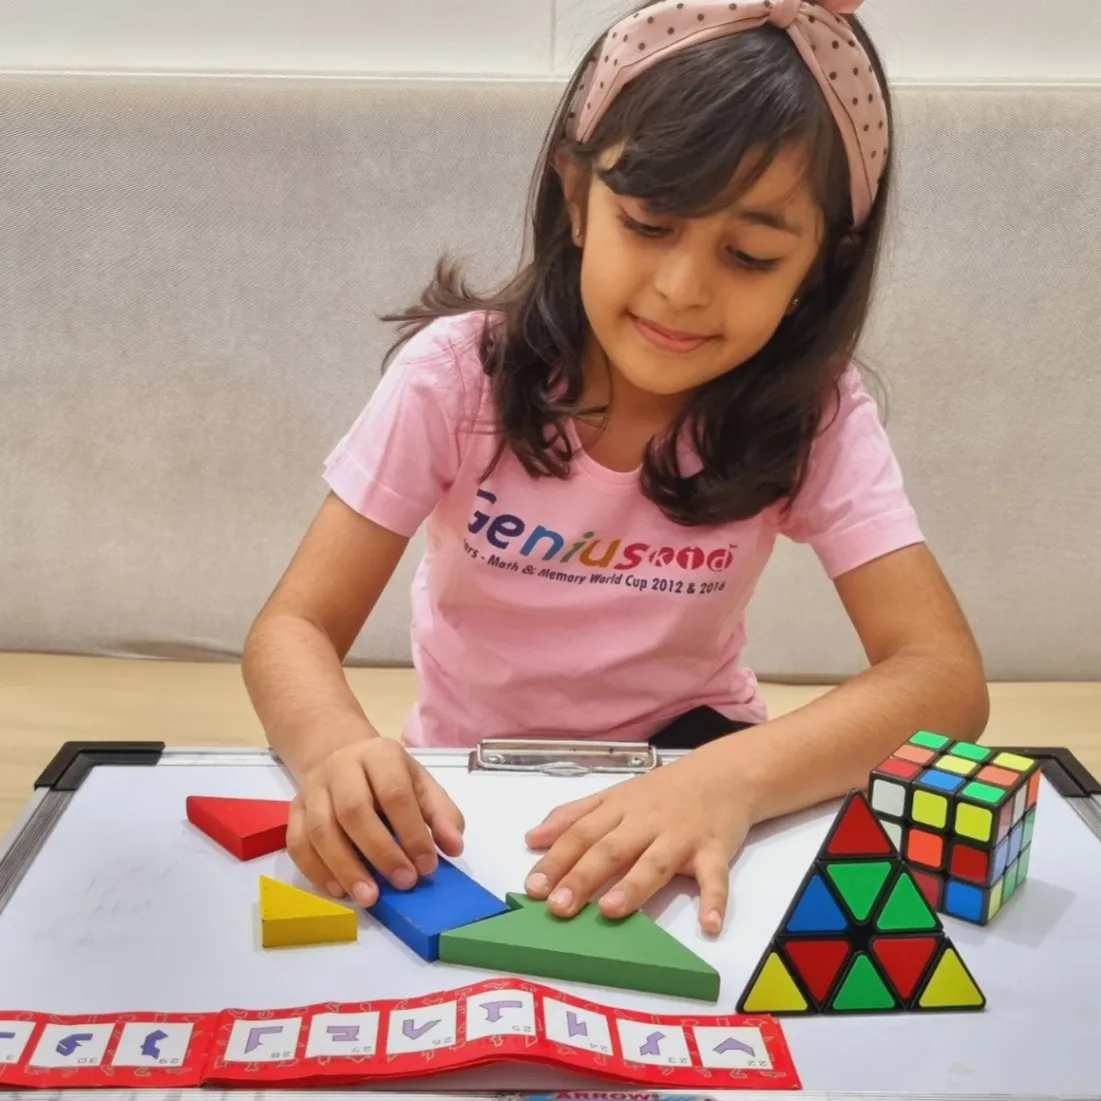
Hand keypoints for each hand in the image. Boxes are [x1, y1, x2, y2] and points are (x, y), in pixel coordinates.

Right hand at [286, 737, 464, 907]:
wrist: (341, 756)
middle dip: (380, 852)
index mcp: (379, 755)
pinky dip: (316, 870)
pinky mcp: (293, 810)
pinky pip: (297, 843)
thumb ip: (441, 814)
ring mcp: (313, 788)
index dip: (411, 832)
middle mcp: (341, 767)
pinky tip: (339, 890)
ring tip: (370, 897)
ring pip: (320, 829)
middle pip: (354, 811)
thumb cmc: (388, 778)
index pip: (394, 793)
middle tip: (403, 883)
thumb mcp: (420, 784)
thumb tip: (453, 847)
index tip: (426, 867)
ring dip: (345, 868)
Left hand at [522, 744, 751, 935]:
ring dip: (635, 886)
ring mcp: (681, 837)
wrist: (723, 774)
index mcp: (619, 809)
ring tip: (612, 910)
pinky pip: (715, 877)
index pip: (582, 834)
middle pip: (611, 849)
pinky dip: (714, 901)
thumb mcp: (615, 796)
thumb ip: (574, 816)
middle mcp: (646, 823)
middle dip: (583, 877)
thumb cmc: (663, 792)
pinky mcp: (715, 850)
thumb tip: (532, 839)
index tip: (533, 886)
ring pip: (656, 862)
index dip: (557, 859)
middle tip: (558, 906)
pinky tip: (709, 925)